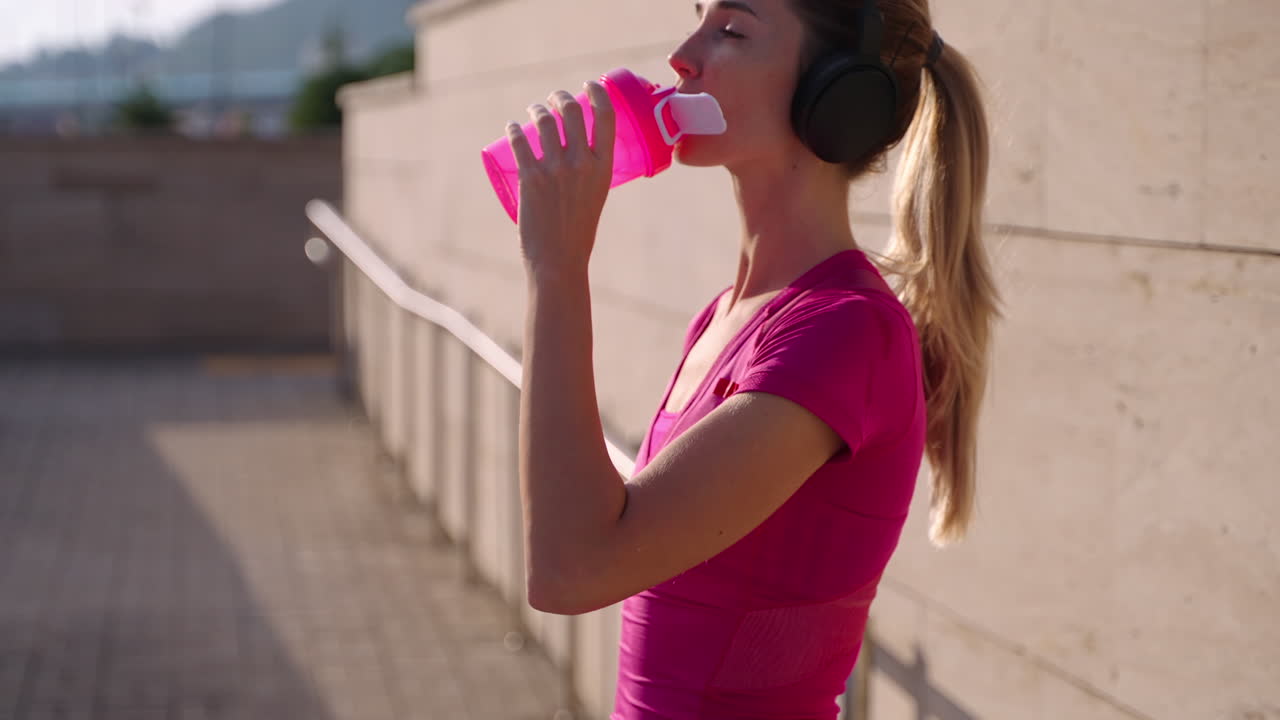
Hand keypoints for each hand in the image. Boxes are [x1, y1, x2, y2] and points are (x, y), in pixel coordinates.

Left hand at [506, 81, 615, 278]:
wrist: (559, 260)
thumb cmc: (578, 232)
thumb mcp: (596, 196)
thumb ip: (590, 173)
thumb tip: (578, 155)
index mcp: (604, 167)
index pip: (606, 116)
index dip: (598, 93)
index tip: (589, 85)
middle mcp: (582, 163)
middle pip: (572, 111)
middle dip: (560, 97)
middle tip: (553, 99)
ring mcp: (555, 169)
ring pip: (544, 121)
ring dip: (536, 110)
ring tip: (533, 111)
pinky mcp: (530, 178)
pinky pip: (520, 141)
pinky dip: (514, 129)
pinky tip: (512, 127)